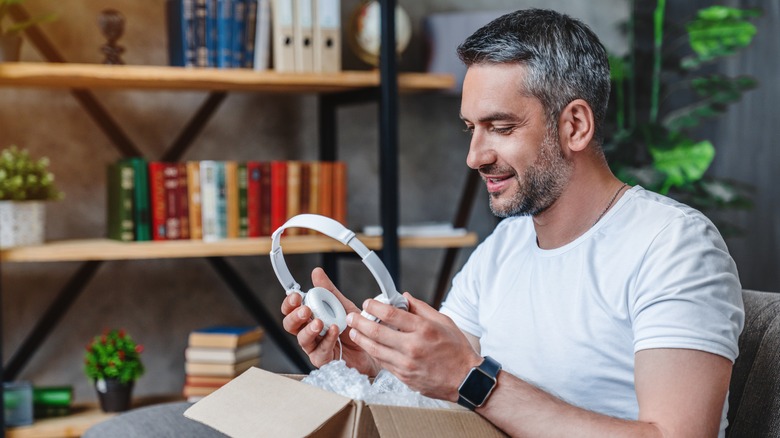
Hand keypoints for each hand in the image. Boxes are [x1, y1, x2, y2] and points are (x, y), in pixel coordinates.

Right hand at [281, 267, 379, 374]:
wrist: (373, 347)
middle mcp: (309, 332)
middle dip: (295, 316)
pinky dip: (328, 339)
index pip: (291, 310)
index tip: (296, 296)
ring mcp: (314, 347)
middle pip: (290, 325)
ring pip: (302, 339)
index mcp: (310, 317)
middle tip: (305, 310)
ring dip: (309, 329)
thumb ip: (328, 291)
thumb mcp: (343, 305)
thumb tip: (317, 272)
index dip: (290, 303)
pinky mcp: (323, 360)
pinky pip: (320, 351)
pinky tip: (335, 330)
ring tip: (319, 322)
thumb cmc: (354, 329)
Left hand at [346, 292, 481, 400]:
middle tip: (352, 317)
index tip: (368, 303)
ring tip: (353, 332)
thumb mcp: (444, 322)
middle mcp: (413, 346)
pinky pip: (383, 362)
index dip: (375, 306)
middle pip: (377, 332)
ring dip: (360, 339)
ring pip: (375, 349)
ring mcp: (406, 364)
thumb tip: (405, 296)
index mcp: (423, 329)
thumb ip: (422, 308)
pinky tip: (368, 346)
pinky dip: (373, 352)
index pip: (391, 314)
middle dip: (359, 322)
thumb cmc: (457, 350)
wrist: (466, 380)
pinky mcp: (404, 377)